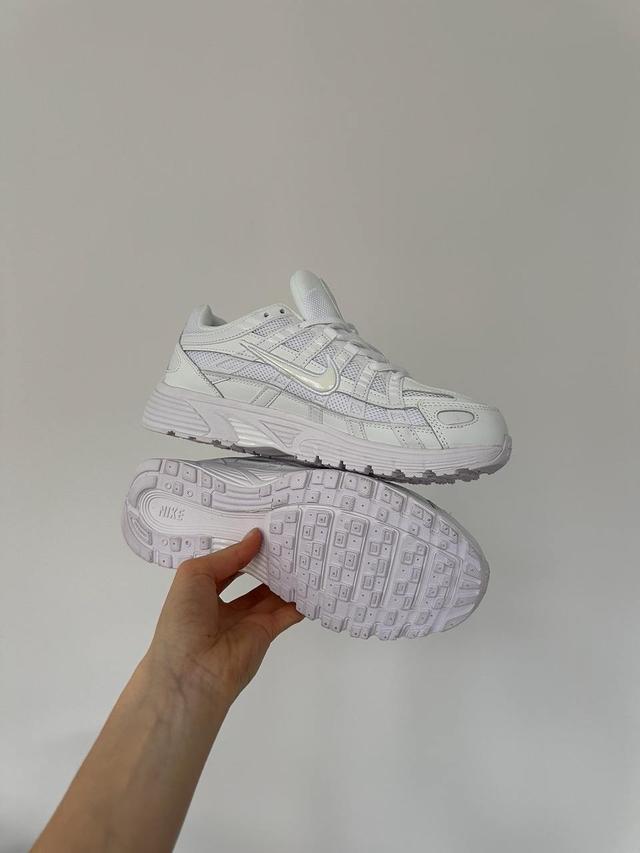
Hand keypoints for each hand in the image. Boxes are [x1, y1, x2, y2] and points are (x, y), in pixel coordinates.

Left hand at [144, 528, 302, 707]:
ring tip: (303, 550)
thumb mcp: (195, 575)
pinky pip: (287, 613)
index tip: (261, 527)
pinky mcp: (266, 633)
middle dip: (267, 560)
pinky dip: (300, 599)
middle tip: (287, 536)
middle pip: (251, 578)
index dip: (241, 547)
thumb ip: (229, 556)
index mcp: (200, 592)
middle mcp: (223, 606)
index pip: (225, 564)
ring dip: (285, 576)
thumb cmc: (184, 619)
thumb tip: (256, 536)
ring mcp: (246, 621)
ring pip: (271, 594)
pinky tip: (313, 578)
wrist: (193, 672)